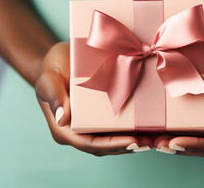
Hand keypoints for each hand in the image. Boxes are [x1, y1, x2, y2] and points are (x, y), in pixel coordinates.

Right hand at [35, 42, 152, 155]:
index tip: (132, 140)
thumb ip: (54, 96)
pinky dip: (133, 128)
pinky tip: (150, 125)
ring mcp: (91, 123)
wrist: (60, 57)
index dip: (111, 144)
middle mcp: (78, 130)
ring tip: (155, 138)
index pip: (88, 143)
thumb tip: (62, 119)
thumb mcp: (49, 77)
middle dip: (128, 146)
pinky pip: (118, 124)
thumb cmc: (51, 67)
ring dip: (134, 141)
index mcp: (64, 128)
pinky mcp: (101, 114)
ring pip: (113, 138)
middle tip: (150, 142)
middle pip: (105, 146)